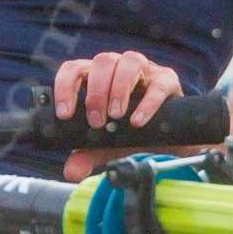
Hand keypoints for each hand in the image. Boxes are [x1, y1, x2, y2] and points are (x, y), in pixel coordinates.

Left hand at [54, 51, 183, 180]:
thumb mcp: (105, 145)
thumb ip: (87, 155)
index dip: (65, 87)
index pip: (74, 69)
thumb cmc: (130, 132)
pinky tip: (138, 121)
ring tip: (116, 116)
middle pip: (102, 62)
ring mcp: (144, 70)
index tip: (65, 114)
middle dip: (96, 93)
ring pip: (128, 62)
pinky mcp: (167, 80)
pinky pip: (158, 84)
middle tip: (97, 121)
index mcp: (96, 75)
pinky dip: (148, 102)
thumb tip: (71, 171)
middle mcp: (118, 67)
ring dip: (119, 89)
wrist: (167, 140)